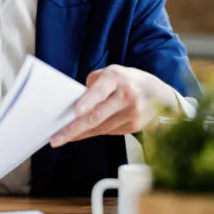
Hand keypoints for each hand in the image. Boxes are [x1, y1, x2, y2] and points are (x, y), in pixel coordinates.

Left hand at [50, 65, 179, 146]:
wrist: (158, 93)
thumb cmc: (126, 81)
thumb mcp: (109, 74)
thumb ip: (92, 86)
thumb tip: (74, 106)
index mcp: (116, 78)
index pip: (100, 90)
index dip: (87, 101)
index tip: (75, 111)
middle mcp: (126, 95)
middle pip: (97, 116)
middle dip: (74, 129)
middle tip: (56, 139)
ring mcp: (132, 112)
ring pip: (100, 128)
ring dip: (80, 134)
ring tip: (63, 137)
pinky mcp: (134, 126)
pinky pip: (108, 132)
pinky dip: (94, 132)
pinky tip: (83, 132)